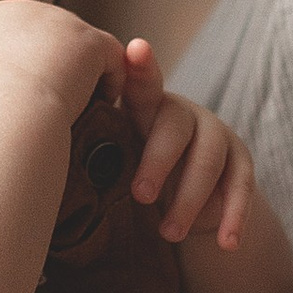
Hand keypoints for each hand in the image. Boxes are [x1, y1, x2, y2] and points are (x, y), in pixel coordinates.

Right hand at [0, 0, 123, 121]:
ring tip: (78, 111)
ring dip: (84, 77)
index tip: (31, 101)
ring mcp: (58, 19)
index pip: (23, 37)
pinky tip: (95, 109)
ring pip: (81, 48)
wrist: (0, 117)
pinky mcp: (88, 38)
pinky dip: (108, 84)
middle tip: (60, 106)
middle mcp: (21, 9)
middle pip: (54, 36)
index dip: (33, 68)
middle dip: (61, 68)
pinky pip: (111, 58)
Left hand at [116, 41, 258, 248]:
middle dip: (157, 163)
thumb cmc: (135, 173)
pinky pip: (242, 187)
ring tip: (168, 235)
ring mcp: (217, 136)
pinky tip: (227, 243)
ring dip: (188, 201)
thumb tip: (51, 162)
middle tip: (140, 197)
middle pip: (175, 130)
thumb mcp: (117, 159)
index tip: (134, 49)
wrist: (183, 200)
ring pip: (209, 162)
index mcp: (147, 108)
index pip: (144, 85)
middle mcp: (184, 115)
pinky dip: (234, 217)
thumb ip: (100, 151)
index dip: (141, 67)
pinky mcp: (241, 162)